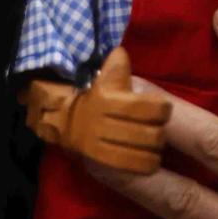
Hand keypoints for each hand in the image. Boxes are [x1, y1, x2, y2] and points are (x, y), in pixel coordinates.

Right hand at [41, 48, 171, 172]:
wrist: (54, 118)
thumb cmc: (86, 95)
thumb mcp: (100, 79)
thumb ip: (115, 68)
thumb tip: (120, 52)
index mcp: (107, 98)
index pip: (152, 107)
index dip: (163, 109)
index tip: (162, 109)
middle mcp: (102, 120)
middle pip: (151, 133)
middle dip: (159, 132)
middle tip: (157, 129)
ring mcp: (98, 141)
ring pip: (142, 151)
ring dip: (153, 150)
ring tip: (153, 145)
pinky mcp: (96, 160)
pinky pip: (129, 166)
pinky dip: (145, 165)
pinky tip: (150, 161)